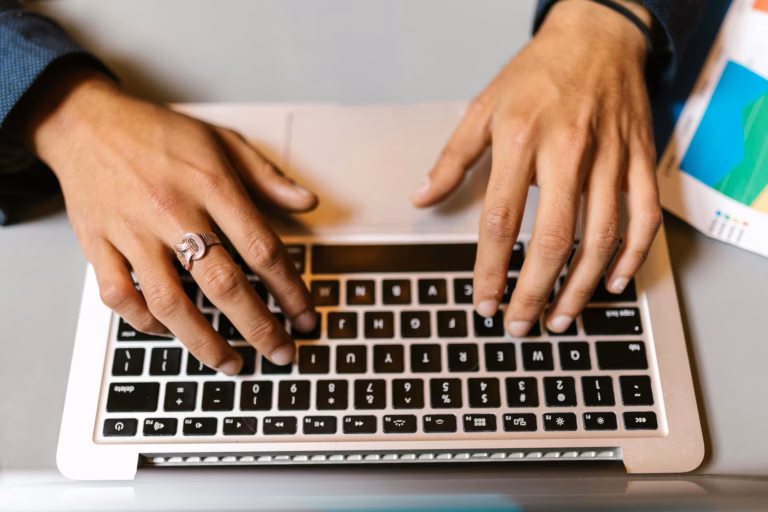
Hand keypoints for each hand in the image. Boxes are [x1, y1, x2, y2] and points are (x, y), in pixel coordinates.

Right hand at [29, 71, 317, 374]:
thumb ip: (267, 176)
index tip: (304, 317)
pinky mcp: (98, 245)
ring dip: (205, 342)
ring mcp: (132, 232)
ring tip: (232, 363)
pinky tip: (169, 332)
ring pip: (171, 302)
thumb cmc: (157, 133)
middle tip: (281, 353)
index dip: (291, 291)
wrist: (85, 121)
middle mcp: (173, 211)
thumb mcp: (222, 140)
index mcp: (211, 185)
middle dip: (260, 328)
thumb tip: (308, 203)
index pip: (263, 249)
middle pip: (225, 285)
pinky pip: (120, 297)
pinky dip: (145, 323)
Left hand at [411, 0, 661, 334]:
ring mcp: (609, 156)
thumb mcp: (483, 108)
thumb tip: (422, 197)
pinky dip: (632, 256)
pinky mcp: (639, 159)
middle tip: (521, 325)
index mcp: (519, 140)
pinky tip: (613, 282)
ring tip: (562, 318)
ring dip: (580, 286)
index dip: (490, 269)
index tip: (483, 301)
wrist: (597, 35)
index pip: (501, 221)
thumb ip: (452, 159)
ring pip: (601, 237)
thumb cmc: (537, 73)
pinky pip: (643, 217)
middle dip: (535, 293)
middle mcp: (567, 151)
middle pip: (552, 239)